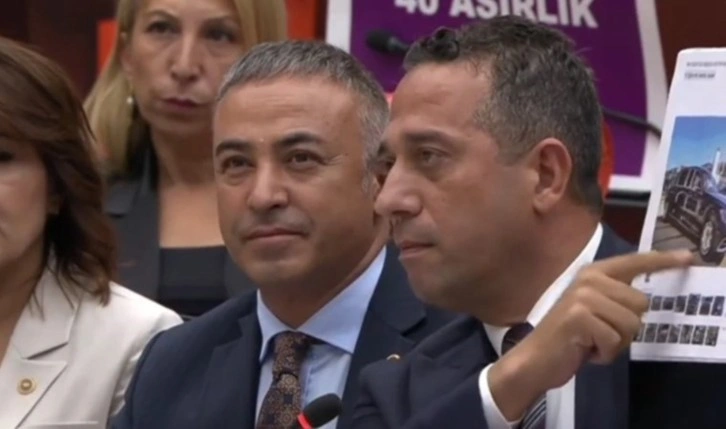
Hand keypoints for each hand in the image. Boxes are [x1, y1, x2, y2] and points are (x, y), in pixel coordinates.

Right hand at [488, 249, 692, 420]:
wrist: (535, 357)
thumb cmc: (568, 336)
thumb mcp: (594, 310)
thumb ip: (615, 298)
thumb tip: (642, 300)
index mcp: (593, 273)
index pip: (634, 262)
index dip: (663, 261)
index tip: (688, 258)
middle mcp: (589, 279)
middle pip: (641, 304)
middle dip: (627, 328)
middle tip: (600, 335)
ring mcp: (583, 296)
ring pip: (631, 324)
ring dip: (616, 344)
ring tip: (592, 343)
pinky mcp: (579, 316)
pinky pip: (614, 340)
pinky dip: (604, 354)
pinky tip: (585, 350)